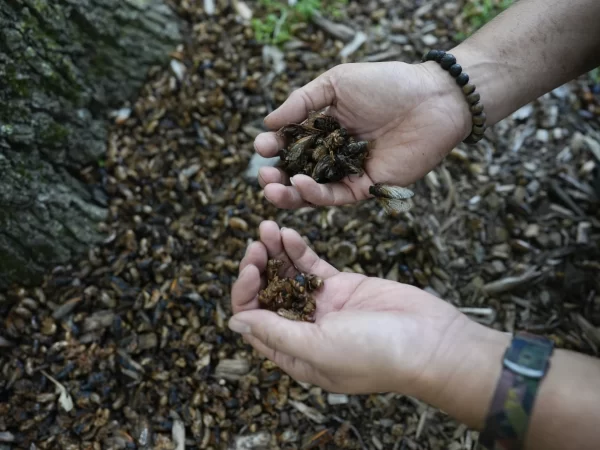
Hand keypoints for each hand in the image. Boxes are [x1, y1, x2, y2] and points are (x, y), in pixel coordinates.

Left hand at [228, 220, 473, 395]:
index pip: (255, 322)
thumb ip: (274, 332)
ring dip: (274, 254)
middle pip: (268, 295)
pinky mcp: (342, 286)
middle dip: (257, 269)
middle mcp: (305, 329)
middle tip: (255, 244)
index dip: (246, 295)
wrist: (431, 341)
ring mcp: (324, 306)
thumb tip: (234, 321)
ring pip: (288, 276)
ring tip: (267, 228)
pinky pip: (312, 266)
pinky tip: (287, 233)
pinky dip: (298, 250)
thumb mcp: (318, 347)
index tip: (251, 270)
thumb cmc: (376, 355)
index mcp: (294, 352)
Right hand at [255, 61, 470, 208]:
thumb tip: (268, 122)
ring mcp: (349, 172)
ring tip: (271, 187)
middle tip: (262, 176)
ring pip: (312, 192)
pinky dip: (316, 194)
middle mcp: (333, 153)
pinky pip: (336, 196)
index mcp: (324, 128)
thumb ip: (302, 102)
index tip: (260, 146)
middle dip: (275, 177)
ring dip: (289, 193)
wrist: (432, 99)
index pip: (291, 144)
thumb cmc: (386, 85)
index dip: (273, 147)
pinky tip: (300, 183)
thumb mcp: (337, 83)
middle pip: (297, 172)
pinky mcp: (367, 188)